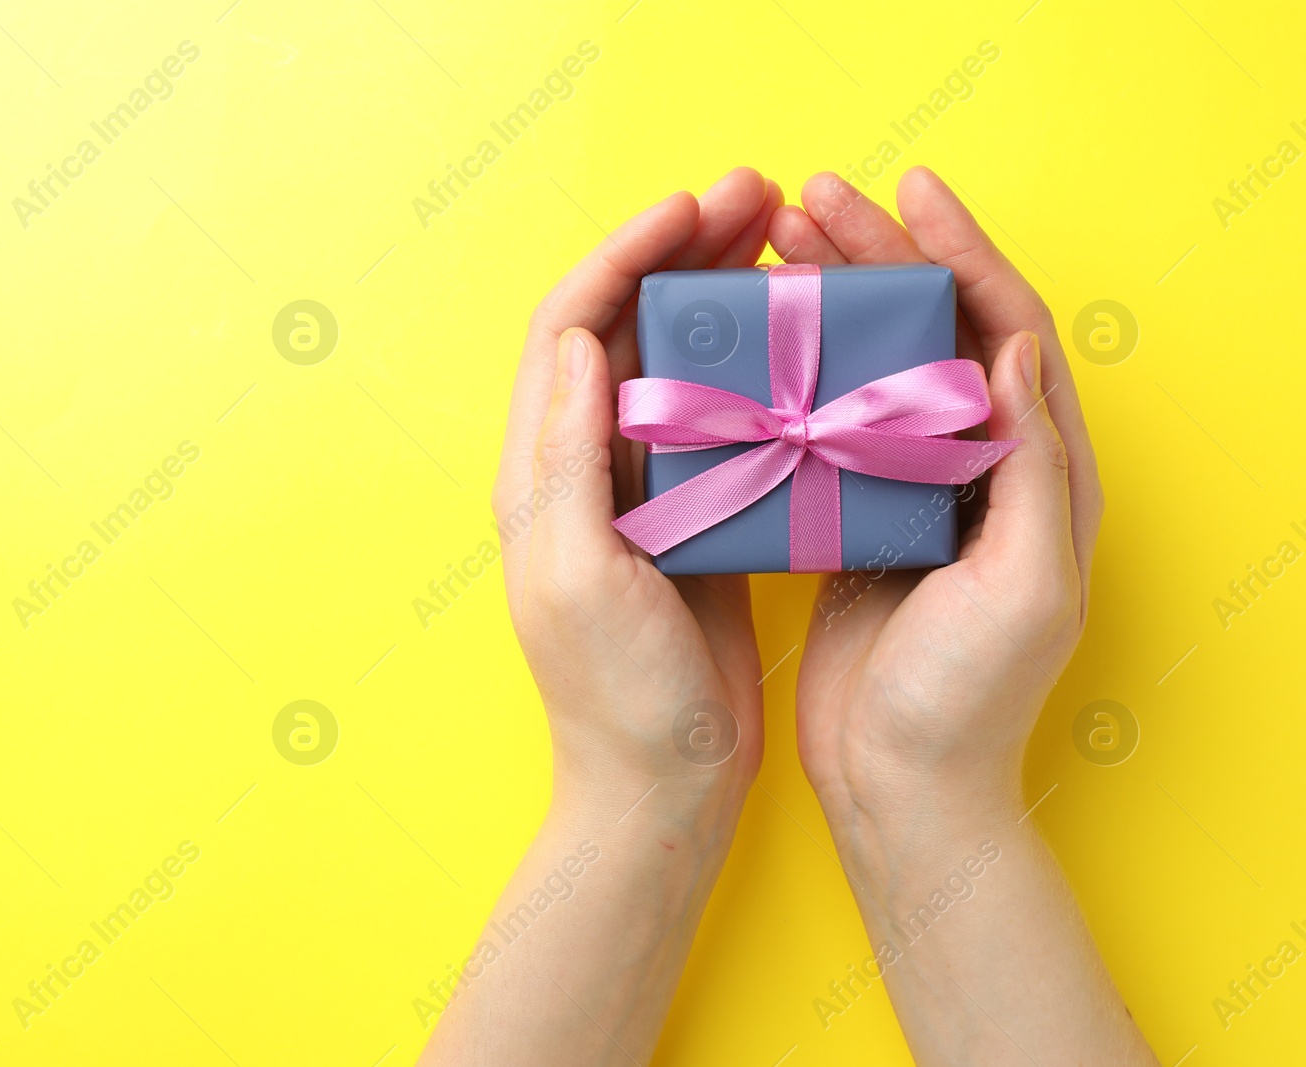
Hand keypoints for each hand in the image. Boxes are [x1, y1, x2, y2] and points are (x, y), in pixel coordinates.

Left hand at [422, 169, 782, 1066]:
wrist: (662, 790)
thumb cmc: (618, 700)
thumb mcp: (582, 579)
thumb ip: (568, 461)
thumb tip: (580, 341)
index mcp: (541, 476)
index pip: (569, 329)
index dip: (623, 257)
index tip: (694, 208)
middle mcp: (580, 472)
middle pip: (623, 330)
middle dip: (679, 255)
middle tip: (757, 201)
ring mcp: (638, 494)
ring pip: (673, 366)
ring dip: (719, 300)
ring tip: (785, 249)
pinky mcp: (691, 520)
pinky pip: (717, 419)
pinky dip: (752, 368)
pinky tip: (800, 346)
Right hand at [767, 168, 1105, 831]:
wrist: (901, 786)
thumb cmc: (968, 700)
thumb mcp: (1026, 587)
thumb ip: (1033, 467)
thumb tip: (1015, 346)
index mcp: (1036, 473)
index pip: (1005, 326)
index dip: (960, 251)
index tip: (905, 191)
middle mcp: (977, 467)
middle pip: (933, 327)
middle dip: (878, 254)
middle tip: (809, 202)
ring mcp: (908, 489)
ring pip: (874, 363)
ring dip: (830, 299)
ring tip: (771, 251)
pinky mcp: (851, 518)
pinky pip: (828, 418)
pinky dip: (796, 368)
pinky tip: (753, 342)